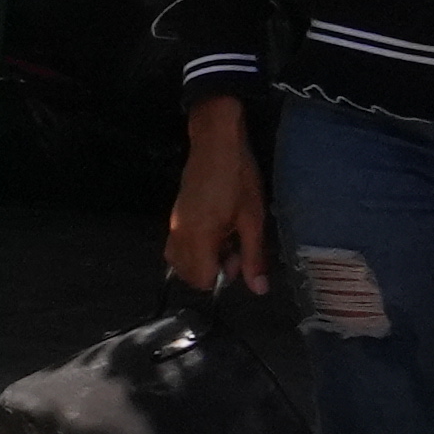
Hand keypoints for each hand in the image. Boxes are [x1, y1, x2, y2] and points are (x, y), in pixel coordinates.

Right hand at [165, 91, 268, 294]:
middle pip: (188, 274)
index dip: (223, 276)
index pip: (202, 279)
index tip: (240, 259)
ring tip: (227, 239)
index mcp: (199, 238)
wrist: (216, 144)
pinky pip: (179, 245)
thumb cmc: (238, 178)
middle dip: (212, 270)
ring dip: (204, 259)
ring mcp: (174, 225)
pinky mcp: (175, 216)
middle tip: (236, 248)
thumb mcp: (253, 219)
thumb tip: (259, 289)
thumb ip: (253, 257)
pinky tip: (217, 229)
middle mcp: (179, 235)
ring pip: (181, 260)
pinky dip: (197, 247)